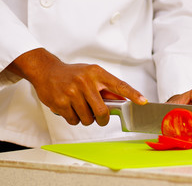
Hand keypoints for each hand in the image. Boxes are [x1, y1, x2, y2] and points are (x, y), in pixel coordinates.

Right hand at [6, 48, 146, 125]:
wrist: (47, 71)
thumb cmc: (73, 74)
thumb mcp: (92, 75)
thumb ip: (107, 88)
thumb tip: (124, 101)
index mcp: (97, 73)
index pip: (119, 85)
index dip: (132, 94)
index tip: (143, 101)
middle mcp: (85, 81)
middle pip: (103, 111)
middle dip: (102, 118)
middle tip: (98, 116)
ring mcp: (72, 92)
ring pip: (88, 119)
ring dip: (86, 118)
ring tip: (80, 107)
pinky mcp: (60, 102)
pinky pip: (74, 120)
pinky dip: (74, 118)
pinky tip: (69, 107)